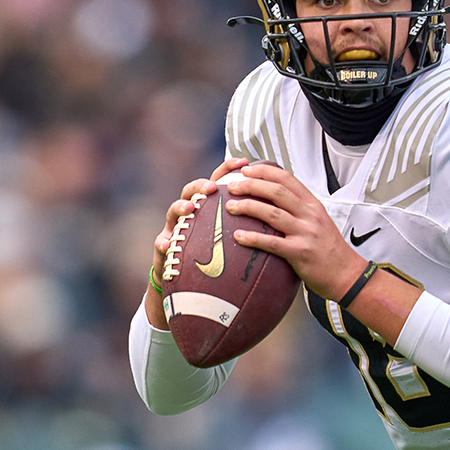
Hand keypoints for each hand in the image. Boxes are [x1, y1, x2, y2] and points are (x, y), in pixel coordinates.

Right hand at [144, 157, 249, 328]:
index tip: (243, 162)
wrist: (192, 287)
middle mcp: (192, 212)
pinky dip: (163, 243)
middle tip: (212, 188)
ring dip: (180, 207)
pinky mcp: (164, 247)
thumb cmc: (218, 260)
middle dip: (200, 185)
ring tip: (190, 208)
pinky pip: (161, 243)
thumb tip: (287, 215)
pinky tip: (166, 245)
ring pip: (174, 211)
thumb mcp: (238, 241)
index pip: (219, 181)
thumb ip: (255, 225)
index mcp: (211, 207)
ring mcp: (176, 228)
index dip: (229, 169)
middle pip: (193, 189)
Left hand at [223, 162, 365, 300]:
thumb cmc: (330, 250)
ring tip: (231, 206)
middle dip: (252, 185)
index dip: (265, 172)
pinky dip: (253, 238)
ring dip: (249, 207)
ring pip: (273, 214)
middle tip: (232, 186)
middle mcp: (310, 215)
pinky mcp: (300, 253)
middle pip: (277, 192)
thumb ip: (299, 210)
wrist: (347, 274)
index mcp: (312, 205)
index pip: (287, 179)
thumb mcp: (318, 221)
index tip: (247, 170)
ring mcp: (306, 233)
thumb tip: (273, 200)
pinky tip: (239, 237)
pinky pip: (273, 243)